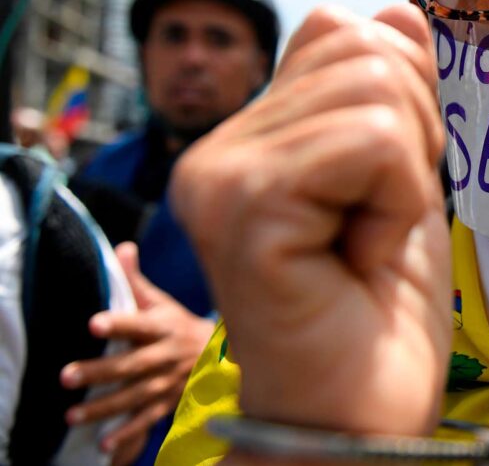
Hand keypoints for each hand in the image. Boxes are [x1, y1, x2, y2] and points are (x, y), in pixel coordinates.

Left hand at [60, 242, 213, 454]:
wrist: (222, 358)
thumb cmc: (180, 325)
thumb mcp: (163, 302)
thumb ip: (137, 281)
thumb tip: (121, 248)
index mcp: (165, 328)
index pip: (140, 325)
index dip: (119, 323)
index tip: (93, 323)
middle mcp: (168, 356)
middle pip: (132, 365)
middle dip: (100, 371)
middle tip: (66, 375)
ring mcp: (169, 383)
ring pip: (135, 396)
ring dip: (104, 407)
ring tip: (71, 415)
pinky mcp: (168, 404)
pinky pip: (146, 420)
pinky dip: (126, 432)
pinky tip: (103, 440)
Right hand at [170, 5, 450, 437]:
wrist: (360, 412)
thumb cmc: (380, 310)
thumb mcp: (404, 180)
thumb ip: (396, 93)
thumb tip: (397, 7)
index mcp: (250, 135)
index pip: (341, 30)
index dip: (404, 95)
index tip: (391, 185)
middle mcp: (218, 150)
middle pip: (364, 49)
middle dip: (414, 135)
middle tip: (384, 219)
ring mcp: (222, 176)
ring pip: (377, 90)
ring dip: (406, 175)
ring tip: (369, 240)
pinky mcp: (247, 209)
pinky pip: (375, 144)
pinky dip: (398, 202)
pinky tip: (362, 258)